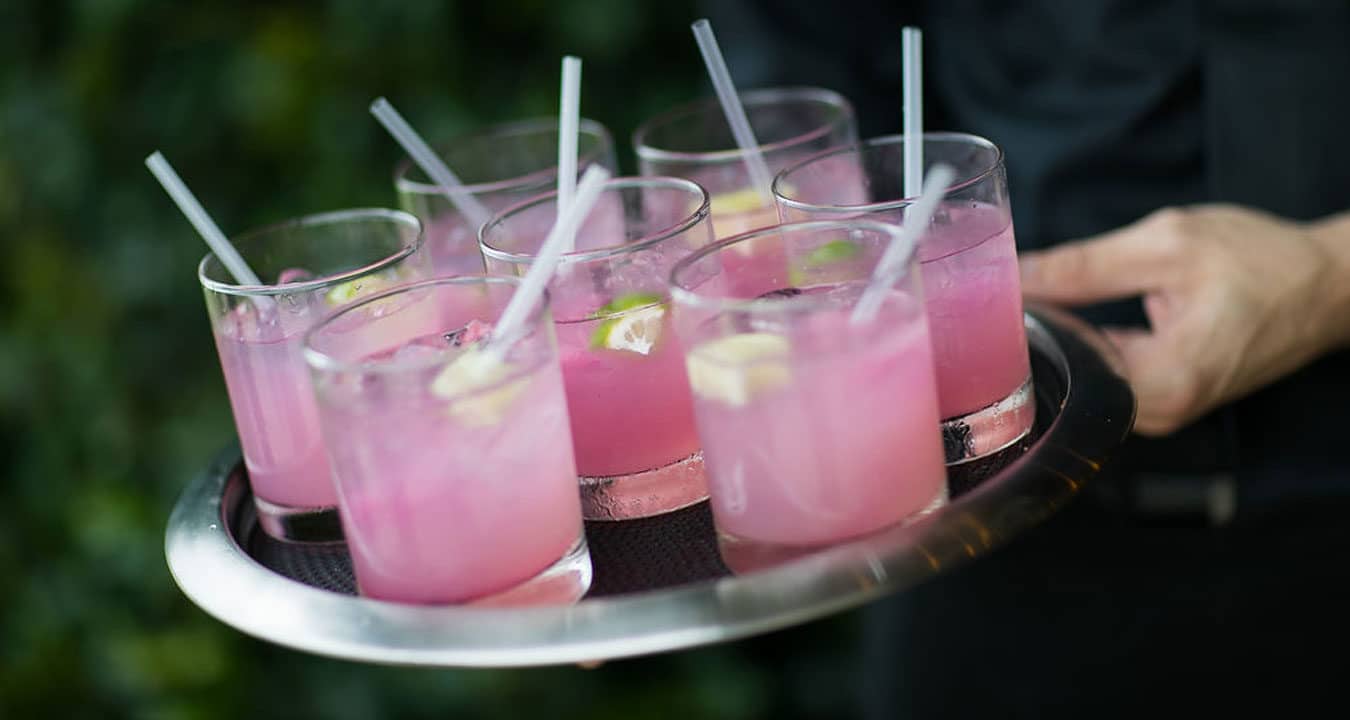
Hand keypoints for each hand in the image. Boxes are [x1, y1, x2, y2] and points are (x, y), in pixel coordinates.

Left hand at [1018, 205, 1349, 435]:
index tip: (985, 302)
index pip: (1059, 368)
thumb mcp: (1165, 245)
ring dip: (1058, 345)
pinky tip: (1067, 319)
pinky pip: (1106, 380)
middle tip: (994, 300)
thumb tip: (1012, 274)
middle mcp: (1160, 412)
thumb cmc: (1260, 261)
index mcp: (1162, 382)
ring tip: (1032, 303)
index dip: (1019, 333)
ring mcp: (1163, 412)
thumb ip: (1083, 265)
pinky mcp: (1166, 400)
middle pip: (1065, 384)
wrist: (1325, 286)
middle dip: (1032, 341)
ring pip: (1083, 384)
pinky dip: (1085, 351)